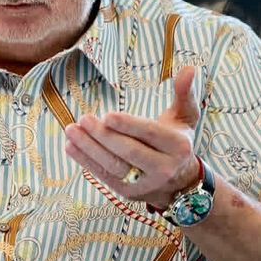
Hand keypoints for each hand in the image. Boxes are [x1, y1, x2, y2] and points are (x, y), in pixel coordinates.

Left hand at [63, 65, 202, 210]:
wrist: (181, 183)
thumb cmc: (177, 141)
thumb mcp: (186, 117)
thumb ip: (184, 93)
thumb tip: (190, 67)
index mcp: (178, 146)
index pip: (151, 134)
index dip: (129, 125)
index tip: (108, 115)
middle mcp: (164, 168)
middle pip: (130, 152)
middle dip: (104, 136)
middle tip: (84, 119)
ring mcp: (145, 184)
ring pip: (114, 166)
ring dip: (89, 148)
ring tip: (71, 130)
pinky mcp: (128, 193)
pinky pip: (104, 176)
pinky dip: (85, 161)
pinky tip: (70, 146)